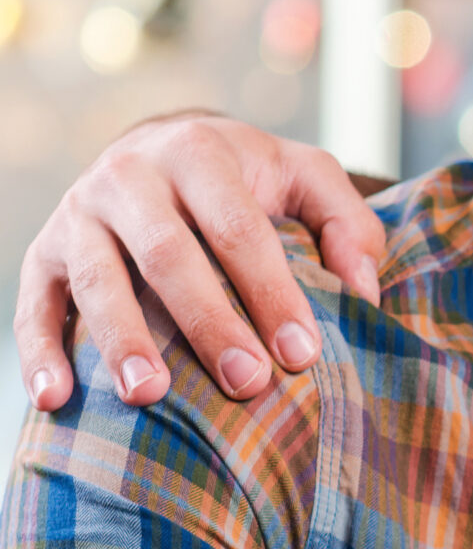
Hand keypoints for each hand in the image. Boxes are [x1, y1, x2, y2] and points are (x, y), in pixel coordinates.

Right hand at [14, 114, 385, 409]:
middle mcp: (130, 177)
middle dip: (206, 321)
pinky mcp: (44, 254)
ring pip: (97, 280)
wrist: (159, 148)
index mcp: (199, 153)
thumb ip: (348, 222)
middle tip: (246, 382)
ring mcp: (79, 215)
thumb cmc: (248, 179)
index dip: (270, 292)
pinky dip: (39, 352)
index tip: (302, 354)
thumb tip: (364, 292)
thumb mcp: (305, 176)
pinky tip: (55, 400)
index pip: (238, 228)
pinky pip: (33, 304)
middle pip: (167, 254)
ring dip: (121, 340)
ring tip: (150, 396)